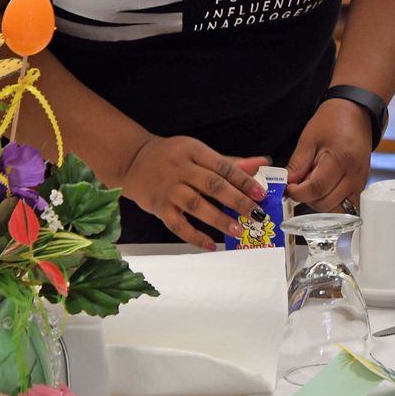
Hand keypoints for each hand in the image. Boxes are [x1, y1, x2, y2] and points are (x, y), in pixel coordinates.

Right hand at [124, 136, 269, 250]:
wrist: (132, 160)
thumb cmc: (172, 155)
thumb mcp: (198, 151)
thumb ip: (230, 161)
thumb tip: (262, 162)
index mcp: (194, 152)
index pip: (223, 167)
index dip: (244, 180)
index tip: (260, 193)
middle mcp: (181, 169)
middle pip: (212, 185)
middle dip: (236, 200)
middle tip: (255, 214)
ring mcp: (169, 189)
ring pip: (196, 205)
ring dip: (218, 219)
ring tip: (238, 230)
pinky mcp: (159, 207)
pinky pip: (177, 224)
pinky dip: (194, 236)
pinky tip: (210, 244)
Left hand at [286, 99, 373, 210]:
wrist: (356, 114)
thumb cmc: (332, 122)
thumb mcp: (309, 138)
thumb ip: (297, 164)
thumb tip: (286, 184)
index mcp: (340, 160)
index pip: (316, 189)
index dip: (298, 192)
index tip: (289, 187)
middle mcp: (354, 176)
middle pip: (325, 203)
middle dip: (307, 198)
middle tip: (301, 183)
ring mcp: (360, 183)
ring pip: (335, 209)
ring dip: (320, 202)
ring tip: (314, 183)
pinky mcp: (361, 187)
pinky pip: (345, 206)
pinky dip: (332, 203)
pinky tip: (325, 188)